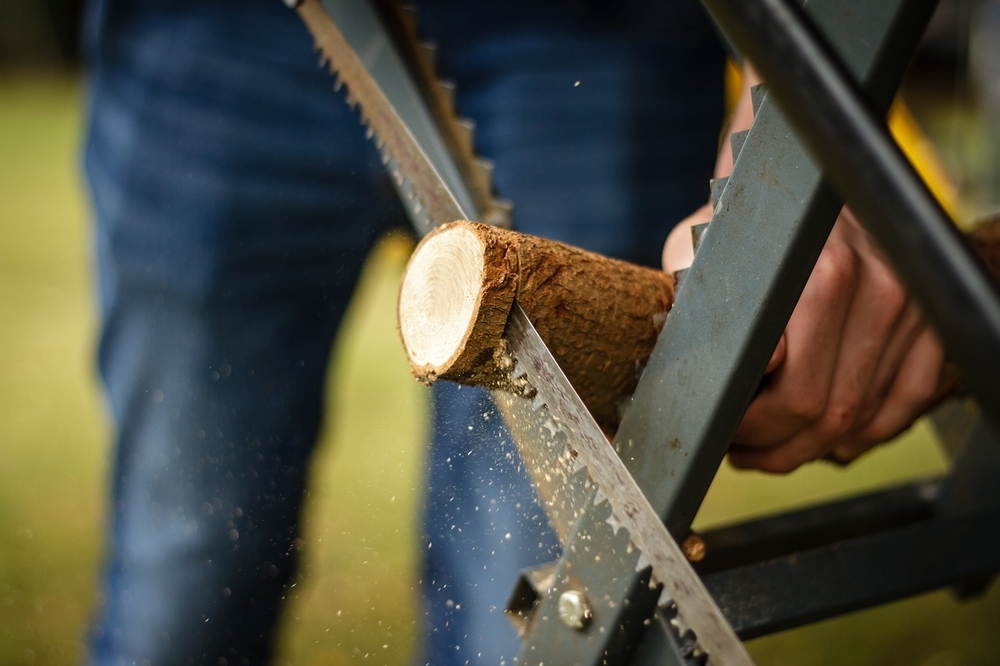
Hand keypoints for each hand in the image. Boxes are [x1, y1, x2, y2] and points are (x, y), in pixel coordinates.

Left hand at [664, 208, 956, 472]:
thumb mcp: (705, 249)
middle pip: (823, 413)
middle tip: (740, 450)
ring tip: (770, 445)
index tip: (719, 431)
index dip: (745, 425)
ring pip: (861, 419)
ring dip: (810, 448)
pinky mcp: (933, 325)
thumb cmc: (750, 225)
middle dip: (773, 448)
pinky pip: (902, 408)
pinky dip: (862, 435)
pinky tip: (826, 440)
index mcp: (819, 273)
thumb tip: (668, 371)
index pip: (784, 389)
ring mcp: (913, 310)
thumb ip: (692, 303)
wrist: (817, 186)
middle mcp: (876, 289)